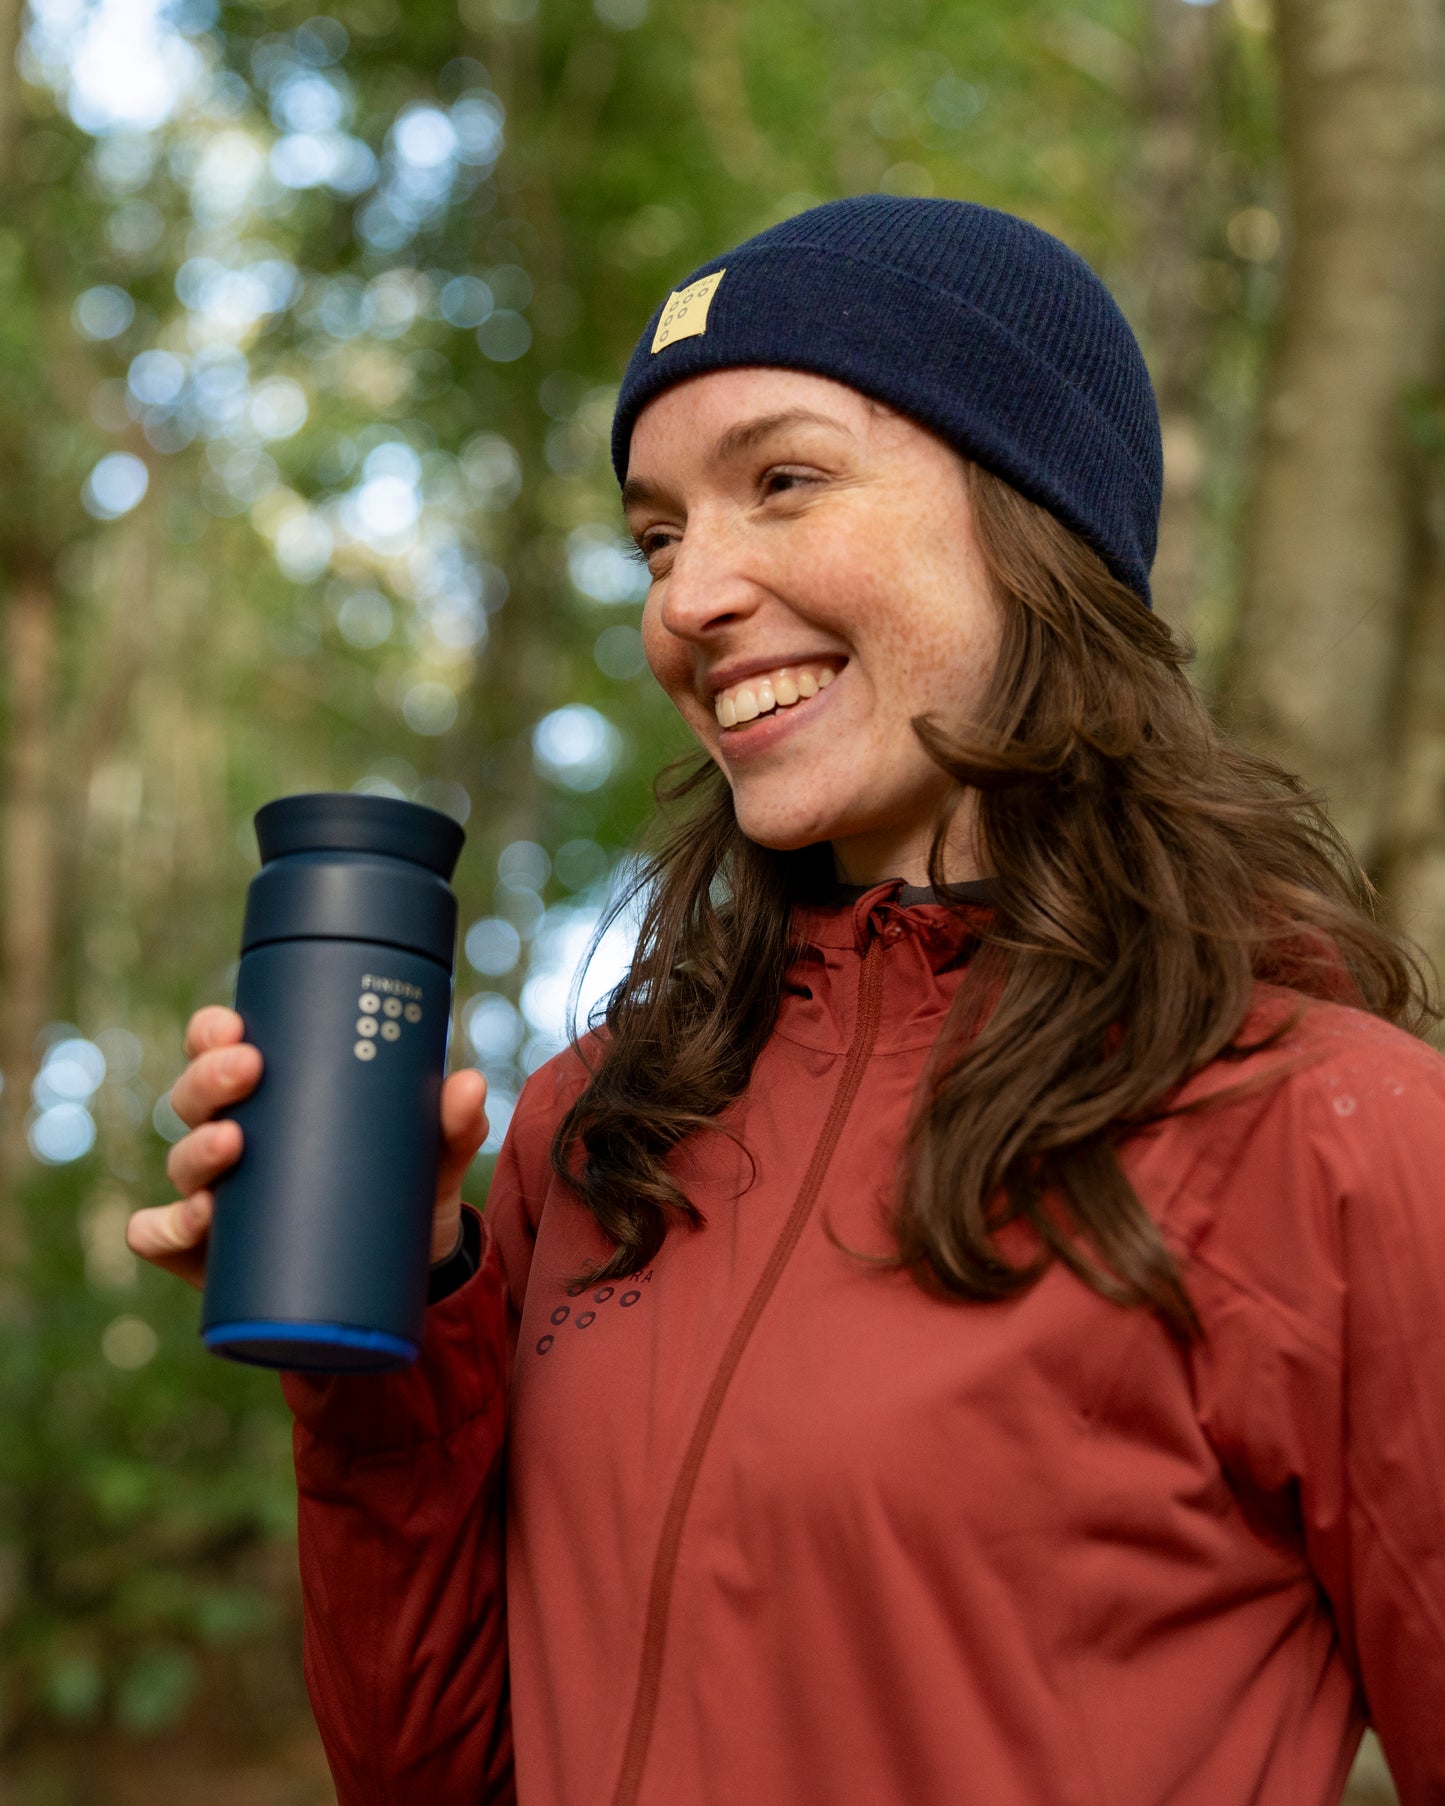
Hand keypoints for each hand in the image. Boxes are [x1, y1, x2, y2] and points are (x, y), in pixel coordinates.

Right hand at [126, 1006, 489, 1290]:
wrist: (402, 1273)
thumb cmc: (401, 1187)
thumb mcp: (430, 1154)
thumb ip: (451, 1123)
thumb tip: (471, 1085)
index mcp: (271, 1097)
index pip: (220, 1049)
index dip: (214, 1031)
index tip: (237, 1024)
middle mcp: (232, 1137)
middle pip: (193, 1098)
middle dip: (209, 1079)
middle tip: (248, 1070)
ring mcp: (216, 1196)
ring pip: (179, 1160)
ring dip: (197, 1149)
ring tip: (233, 1144)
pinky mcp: (209, 1255)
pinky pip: (160, 1237)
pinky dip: (163, 1227)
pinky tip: (195, 1219)